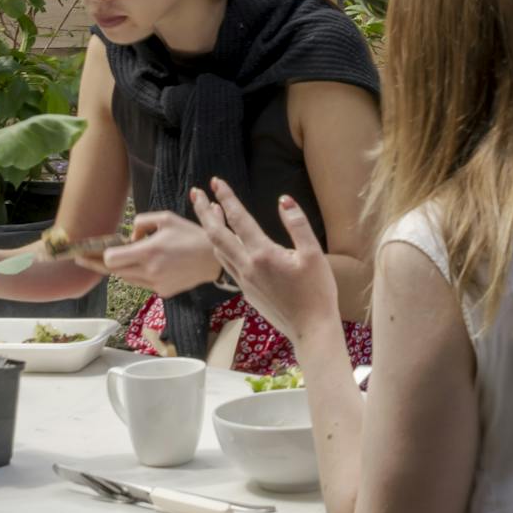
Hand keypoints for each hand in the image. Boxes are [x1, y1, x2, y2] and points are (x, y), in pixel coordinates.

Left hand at [100, 212, 225, 297]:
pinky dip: (137, 274)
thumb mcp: (165, 218)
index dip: (100, 256)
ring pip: (126, 278)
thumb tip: (129, 238)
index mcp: (149, 252)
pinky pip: (141, 283)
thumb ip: (141, 223)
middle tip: (84, 258)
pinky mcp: (163, 292)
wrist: (214, 259)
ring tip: (115, 259)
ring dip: (120, 268)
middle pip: (114, 271)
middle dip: (100, 264)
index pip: (111, 260)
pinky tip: (142, 264)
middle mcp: (150, 271)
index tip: (90, 252)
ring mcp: (156, 284)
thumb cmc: (190, 235)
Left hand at [195, 179, 337, 352]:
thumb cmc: (317, 292)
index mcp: (263, 254)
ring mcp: (245, 281)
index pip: (238, 219)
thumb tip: (284, 201)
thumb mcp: (313, 254)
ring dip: (211, 229)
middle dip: (205, 211)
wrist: (311, 329)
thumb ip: (297, 224)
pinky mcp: (247, 292)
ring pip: (218, 251)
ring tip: (210, 212)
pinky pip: (227, 264)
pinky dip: (222, 247)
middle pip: (216, 234)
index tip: (216, 182)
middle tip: (196, 193)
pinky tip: (228, 243)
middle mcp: (247, 267)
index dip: (226, 198)